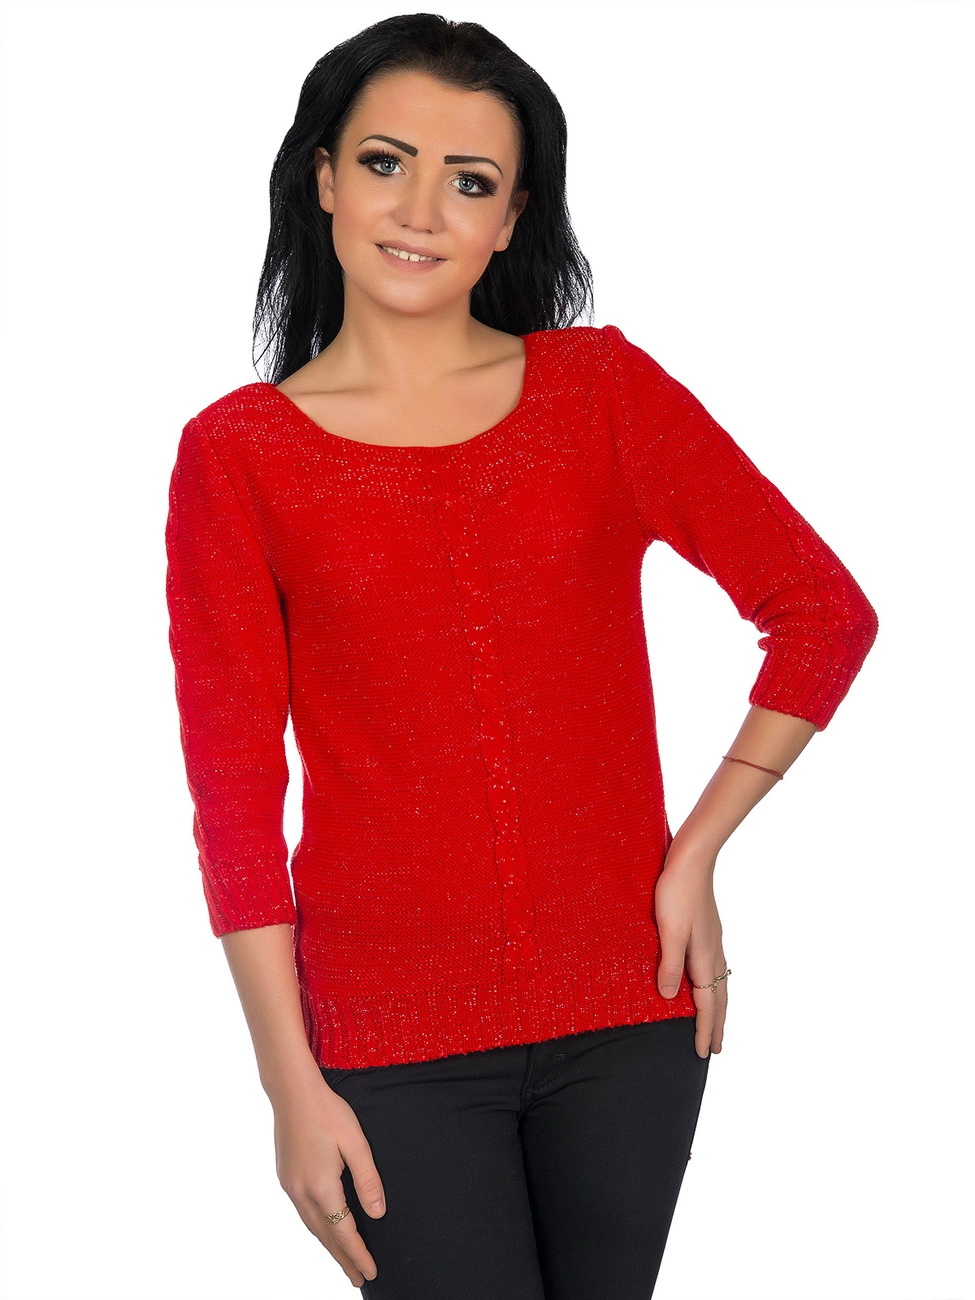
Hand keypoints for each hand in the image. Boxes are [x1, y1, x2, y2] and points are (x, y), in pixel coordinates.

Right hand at [272, 1076, 385, 1286]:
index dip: (358, 1254)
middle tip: (359, 1278)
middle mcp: (301, 1193)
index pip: (344, 1232)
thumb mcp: (356, 1142)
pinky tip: (325, 1229)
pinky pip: (304, 1214)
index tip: (370, 1273)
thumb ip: (368, 1180)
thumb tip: (377, 1215)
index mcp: (321, 1187)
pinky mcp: (286, 1177)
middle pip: (325, 1237)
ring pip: (312, 1227)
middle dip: (344, 1259)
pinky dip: (317, 1229)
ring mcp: (290, 1186)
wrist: (292, 1092)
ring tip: (345, 1261)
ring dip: (329, 1247)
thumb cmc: (328, 1112)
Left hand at [654, 846, 727, 1057]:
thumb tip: (669, 998)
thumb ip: (669, 965)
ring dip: (717, 1006)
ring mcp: (711, 941)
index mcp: (704, 957)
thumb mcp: (669, 931)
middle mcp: (712, 953)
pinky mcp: (706, 930)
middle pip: (718, 998)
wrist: (691, 860)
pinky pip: (713, 968)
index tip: (703, 1053)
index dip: (704, 1029)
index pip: (707, 1003)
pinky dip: (712, 985)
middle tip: (716, 1048)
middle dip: (717, 1024)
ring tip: (715, 1021)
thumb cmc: (676, 893)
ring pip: (718, 983)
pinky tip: (703, 980)